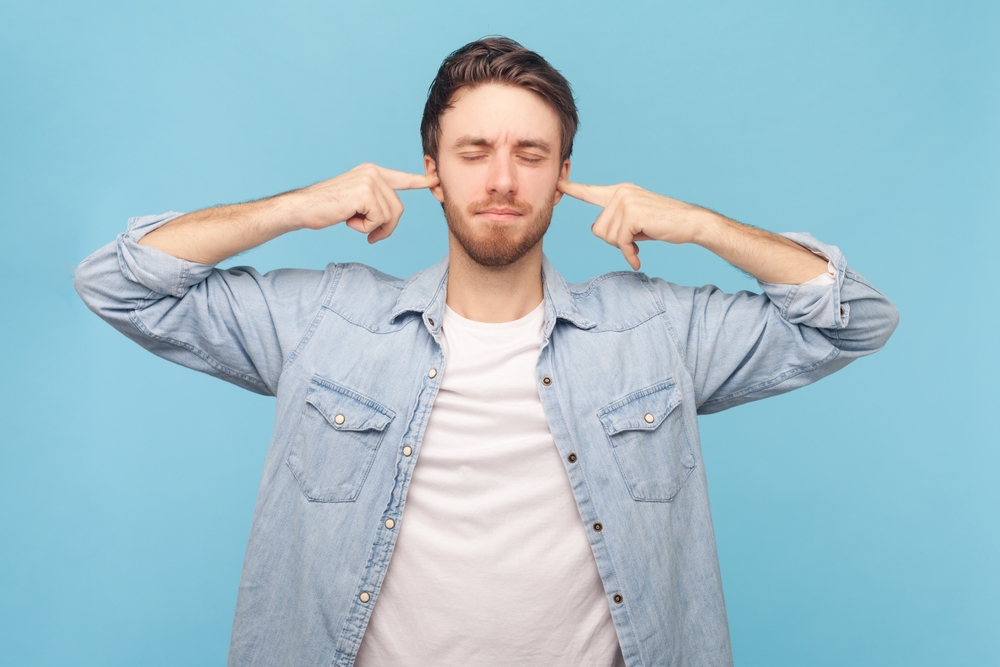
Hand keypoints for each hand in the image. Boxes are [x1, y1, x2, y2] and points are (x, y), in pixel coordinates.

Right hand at [295, 163, 437, 243]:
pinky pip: (378, 221)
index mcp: (371, 172)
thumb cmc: (326, 208)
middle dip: (386, 227)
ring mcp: (370, 181)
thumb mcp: (355, 202)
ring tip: (350, 220)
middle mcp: (373, 173)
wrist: (303, 208)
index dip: (419, 181)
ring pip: (389, 216)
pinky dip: (364, 228)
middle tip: (370, 235)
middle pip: (398, 208)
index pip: (401, 178)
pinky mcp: (365, 193)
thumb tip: (391, 214)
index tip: (435, 180)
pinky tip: (347, 219)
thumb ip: (374, 202)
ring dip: (371, 228)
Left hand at [557, 180, 700, 269]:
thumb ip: (614, 222)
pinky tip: (638, 258)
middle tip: (635, 240)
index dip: (572, 189)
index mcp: (619, 192)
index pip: (590, 192)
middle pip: (598, 229)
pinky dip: (629, 253)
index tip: (556, 184)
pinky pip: (620, 242)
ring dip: (624, 246)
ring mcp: (626, 201)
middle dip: (615, 241)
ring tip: (641, 241)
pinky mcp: (632, 214)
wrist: (689, 223)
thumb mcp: (633, 222)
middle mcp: (620, 193)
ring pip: (608, 237)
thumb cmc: (662, 224)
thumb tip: (596, 229)